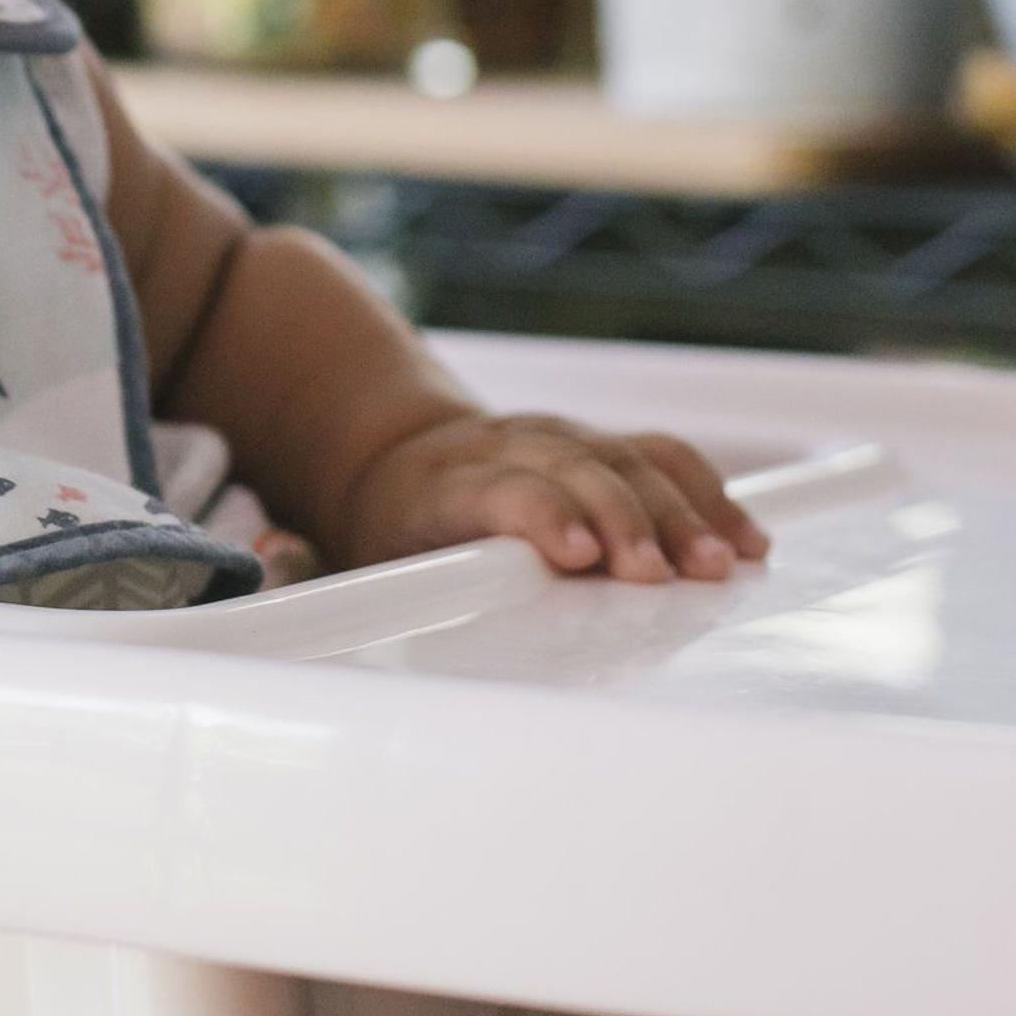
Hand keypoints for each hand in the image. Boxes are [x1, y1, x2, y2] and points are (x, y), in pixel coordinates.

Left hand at [337, 413, 766, 582]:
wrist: (386, 451)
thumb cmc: (375, 526)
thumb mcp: (336, 552)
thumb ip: (311, 570)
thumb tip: (272, 557)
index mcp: (439, 483)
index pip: (497, 487)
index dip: (537, 514)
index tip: (573, 553)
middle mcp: (506, 450)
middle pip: (576, 472)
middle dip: (625, 520)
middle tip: (663, 574)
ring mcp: (557, 441)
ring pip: (628, 462)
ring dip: (681, 513)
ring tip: (723, 564)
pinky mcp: (597, 446)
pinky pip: (662, 459)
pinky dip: (706, 494)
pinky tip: (744, 539)